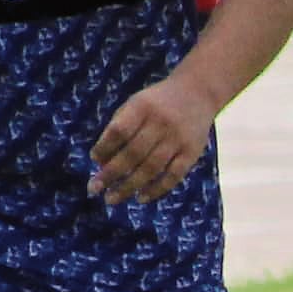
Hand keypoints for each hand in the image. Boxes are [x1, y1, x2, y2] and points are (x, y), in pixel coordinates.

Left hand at [91, 77, 217, 203]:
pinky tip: (141, 198)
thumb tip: (101, 161)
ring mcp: (178, 139)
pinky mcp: (192, 152)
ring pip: (151, 168)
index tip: (94, 161)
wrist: (198, 92)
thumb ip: (119, 126)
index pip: (119, 131)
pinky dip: (157, 189)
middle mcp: (161, 123)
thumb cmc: (158, 102)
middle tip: (94, 189)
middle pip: (133, 153)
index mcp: (142, 107)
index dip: (104, 147)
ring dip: (130, 186)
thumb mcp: (136, 103)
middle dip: (111, 173)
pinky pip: (173, 175)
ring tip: (112, 199)